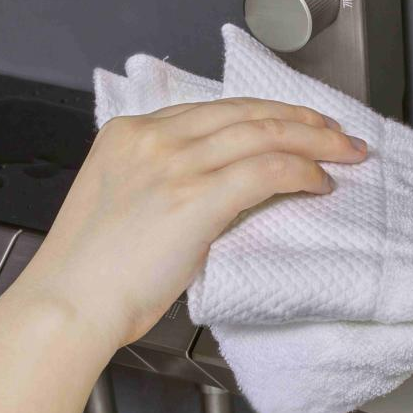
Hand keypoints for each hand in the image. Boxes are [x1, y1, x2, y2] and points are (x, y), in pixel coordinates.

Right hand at [10, 98, 368, 347]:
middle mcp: (154, 138)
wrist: (69, 303)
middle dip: (301, 119)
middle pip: (246, 112)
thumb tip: (214, 189)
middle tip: (335, 131)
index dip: (263, 113)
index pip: (213, 109)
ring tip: (344, 151)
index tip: (292, 122)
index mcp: (130, 134)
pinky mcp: (196, 197)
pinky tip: (319, 182)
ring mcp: (176, 164)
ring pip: (265, 133)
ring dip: (314, 140)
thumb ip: (162, 182)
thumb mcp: (121, 204)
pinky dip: (301, 172)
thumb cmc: (89, 273)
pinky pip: (267, 170)